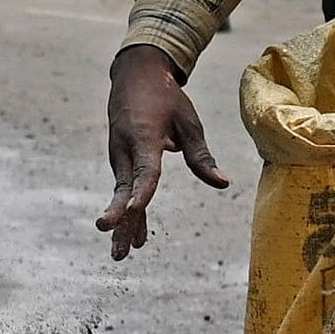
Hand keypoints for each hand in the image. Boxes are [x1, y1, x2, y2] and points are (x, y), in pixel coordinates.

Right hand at [99, 45, 227, 261]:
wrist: (133, 78)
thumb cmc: (166, 99)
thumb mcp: (188, 122)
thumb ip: (200, 156)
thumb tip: (223, 184)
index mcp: (143, 138)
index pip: (144, 171)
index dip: (141, 193)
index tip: (135, 211)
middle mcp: (125, 151)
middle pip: (124, 190)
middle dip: (119, 217)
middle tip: (112, 238)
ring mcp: (120, 158)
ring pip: (122, 195)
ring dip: (122, 225)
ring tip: (121, 256)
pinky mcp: (121, 162)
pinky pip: (125, 191)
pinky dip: (129, 214)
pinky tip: (134, 238)